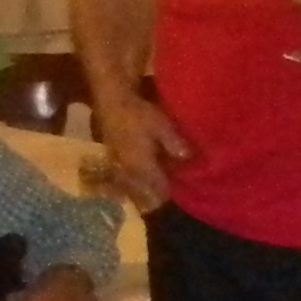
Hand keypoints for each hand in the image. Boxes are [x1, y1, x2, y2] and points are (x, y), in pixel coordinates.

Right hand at [95, 90, 192, 213]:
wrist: (112, 102)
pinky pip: (123, 176)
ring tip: (152, 194)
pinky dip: (131, 181)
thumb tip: (188, 159)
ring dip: (141, 190)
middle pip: (142, 190)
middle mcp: (128, 169)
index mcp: (141, 165)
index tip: (179, 195)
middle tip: (166, 198)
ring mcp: (118, 163)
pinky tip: (138, 178)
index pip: (157, 186)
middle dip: (154, 195)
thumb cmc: (139, 114)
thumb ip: (174, 144)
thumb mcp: (162, 126)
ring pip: (131, 184)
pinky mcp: (112, 156)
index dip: (168, 192)